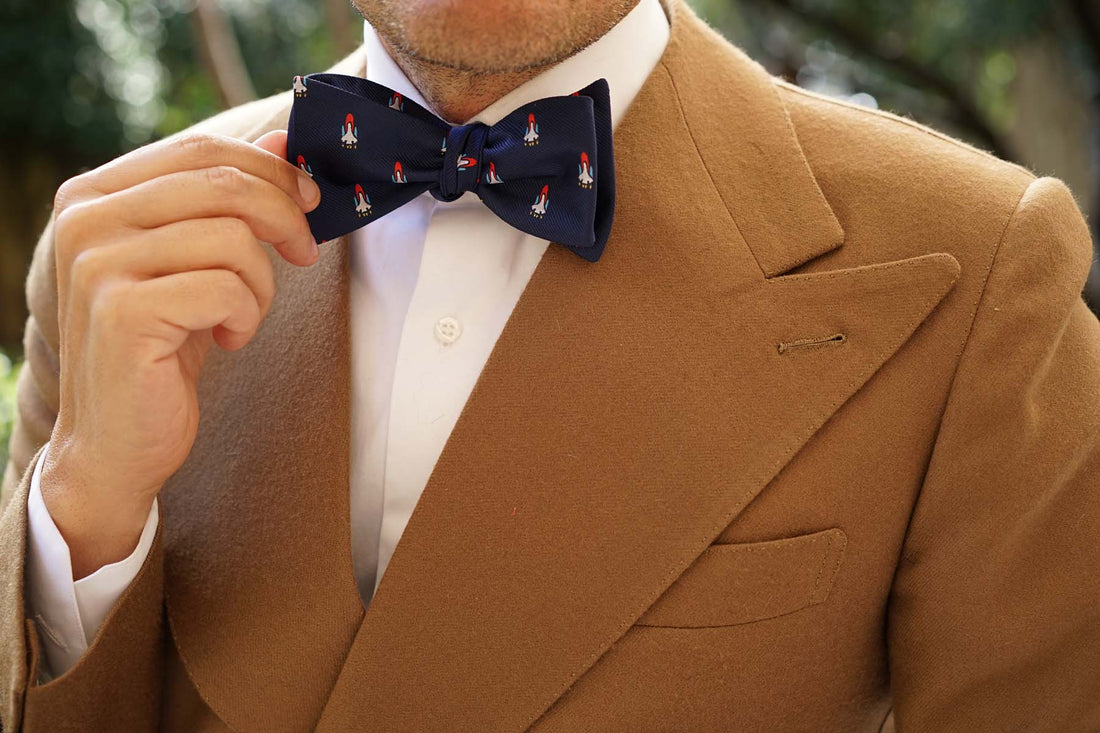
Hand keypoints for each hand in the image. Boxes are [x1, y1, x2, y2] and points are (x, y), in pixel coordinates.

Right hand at [39, 130, 318, 578]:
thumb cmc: (161, 349)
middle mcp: (84, 219)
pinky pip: (226, 288)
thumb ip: (225, 202)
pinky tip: (225, 340)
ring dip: (260, 282)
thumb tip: (283, 142)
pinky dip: (246, 316)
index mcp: (93, 195)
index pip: (200, 150)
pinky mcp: (122, 311)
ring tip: (241, 315)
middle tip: (305, 252)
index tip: (309, 198)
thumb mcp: (194, 264)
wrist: (115, 442)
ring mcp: (97, 264)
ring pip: (231, 238)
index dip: (269, 169)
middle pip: (222, 184)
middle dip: (284, 216)